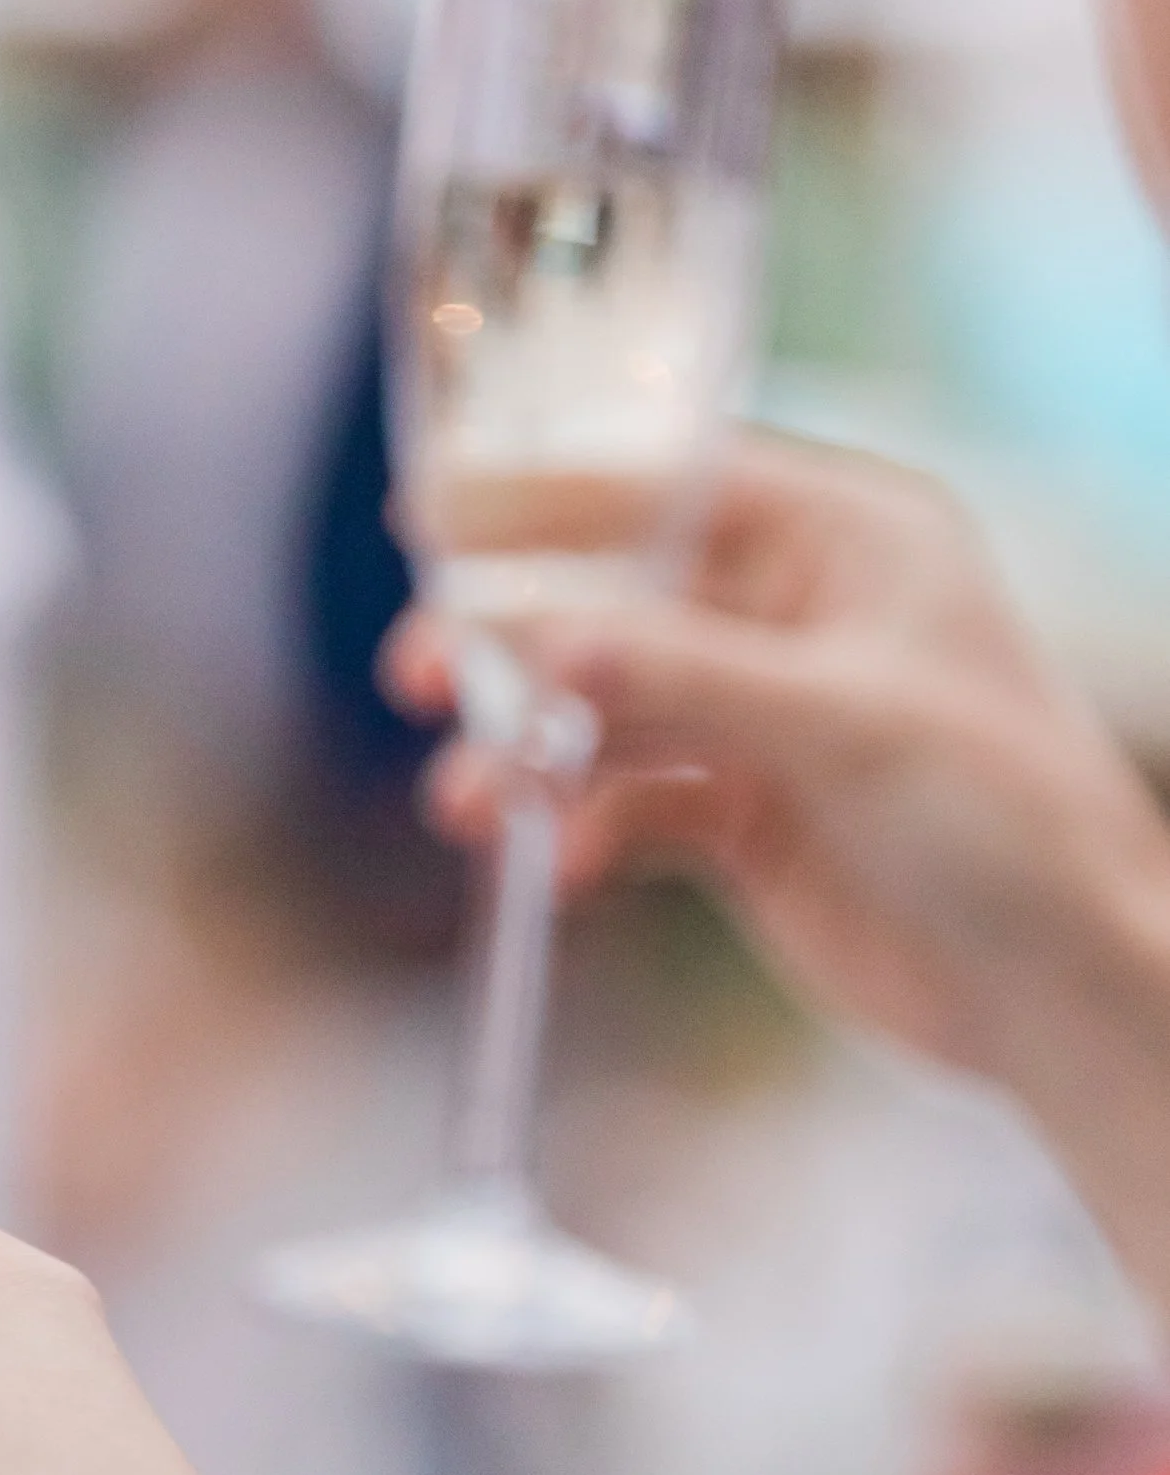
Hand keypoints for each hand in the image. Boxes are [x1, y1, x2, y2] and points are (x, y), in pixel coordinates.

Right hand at [385, 429, 1169, 1308]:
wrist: (1059, 992)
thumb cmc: (1009, 825)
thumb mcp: (846, 727)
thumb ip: (687, 676)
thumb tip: (545, 639)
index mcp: (850, 538)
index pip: (668, 482)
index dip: (545, 494)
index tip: (429, 512)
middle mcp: (798, 611)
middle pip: (616, 596)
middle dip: (513, 639)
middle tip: (416, 674)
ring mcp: (764, 715)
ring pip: (606, 708)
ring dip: (530, 753)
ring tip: (471, 806)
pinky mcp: (742, 814)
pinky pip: (628, 801)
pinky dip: (580, 829)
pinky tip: (557, 868)